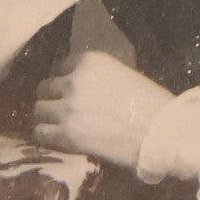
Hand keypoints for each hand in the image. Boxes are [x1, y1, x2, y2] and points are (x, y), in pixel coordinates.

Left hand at [32, 50, 173, 168]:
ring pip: (38, 110)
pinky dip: (46, 135)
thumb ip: (95, 76)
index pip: (60, 67)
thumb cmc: (149, 103)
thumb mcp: (121, 73)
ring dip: (46, 117)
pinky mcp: (67, 134)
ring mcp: (69, 108)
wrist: (161, 131)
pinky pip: (40, 133)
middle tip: (61, 110)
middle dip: (52, 99)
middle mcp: (75, 81)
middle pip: (45, 88)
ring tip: (57, 126)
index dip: (63, 81)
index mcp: (90, 61)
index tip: (69, 92)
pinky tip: (56, 138)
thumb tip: (78, 87)